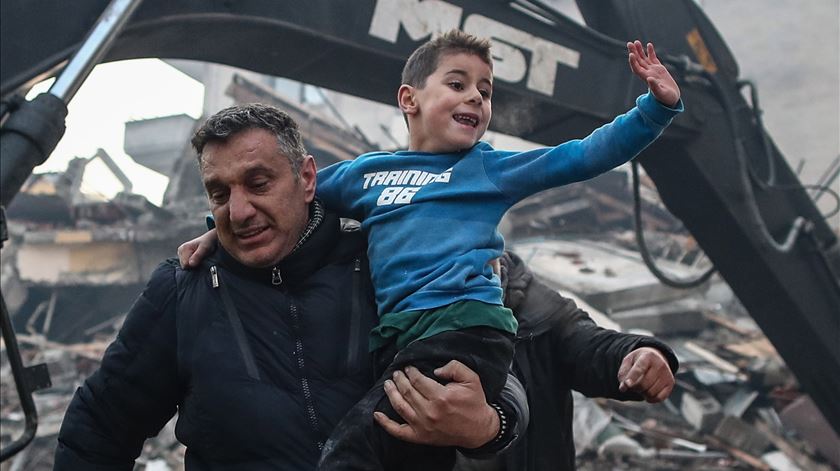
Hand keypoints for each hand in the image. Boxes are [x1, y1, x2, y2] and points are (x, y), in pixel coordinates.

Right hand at [177, 228, 217, 267]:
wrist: (209, 239)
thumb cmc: (207, 242)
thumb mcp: (205, 248)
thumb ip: (197, 256)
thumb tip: (191, 264)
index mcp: (184, 248)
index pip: (185, 264)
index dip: (193, 264)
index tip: (200, 260)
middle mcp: (181, 250)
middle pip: (184, 265)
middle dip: (193, 264)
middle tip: (200, 258)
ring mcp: (181, 253)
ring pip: (185, 265)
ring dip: (193, 263)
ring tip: (199, 257)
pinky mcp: (183, 255)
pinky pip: (186, 264)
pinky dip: (192, 263)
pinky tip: (196, 258)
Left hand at [374, 360, 498, 448]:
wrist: (478, 429)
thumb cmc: (474, 403)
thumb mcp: (471, 379)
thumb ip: (454, 367)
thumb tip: (435, 370)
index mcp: (441, 396)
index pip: (418, 380)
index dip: (410, 371)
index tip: (408, 367)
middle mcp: (429, 411)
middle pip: (407, 391)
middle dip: (399, 379)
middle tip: (396, 373)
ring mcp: (423, 426)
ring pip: (400, 407)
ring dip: (391, 393)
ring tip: (388, 384)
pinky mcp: (420, 437)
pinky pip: (398, 431)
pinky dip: (386, 423)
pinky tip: (377, 414)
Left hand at [617, 347, 674, 402]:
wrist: (654, 357)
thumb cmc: (637, 361)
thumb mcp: (628, 362)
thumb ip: (623, 374)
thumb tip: (623, 388)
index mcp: (647, 356)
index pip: (640, 368)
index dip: (632, 377)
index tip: (627, 384)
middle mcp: (660, 364)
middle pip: (643, 384)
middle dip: (634, 388)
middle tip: (631, 384)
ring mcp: (667, 374)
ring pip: (650, 393)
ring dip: (642, 393)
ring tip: (641, 385)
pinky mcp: (670, 383)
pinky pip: (658, 398)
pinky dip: (650, 398)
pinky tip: (647, 392)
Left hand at [627, 40, 680, 106]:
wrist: (671, 99)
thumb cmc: (666, 98)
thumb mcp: (661, 93)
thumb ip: (655, 87)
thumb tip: (649, 79)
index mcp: (647, 79)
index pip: (637, 69)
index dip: (633, 62)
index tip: (631, 54)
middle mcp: (648, 73)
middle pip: (638, 61)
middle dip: (634, 52)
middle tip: (629, 43)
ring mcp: (653, 70)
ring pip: (644, 59)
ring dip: (640, 51)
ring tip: (636, 42)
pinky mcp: (659, 69)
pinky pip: (653, 59)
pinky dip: (651, 52)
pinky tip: (649, 44)